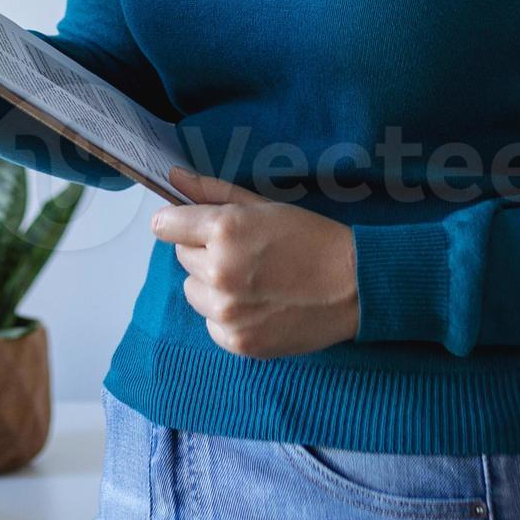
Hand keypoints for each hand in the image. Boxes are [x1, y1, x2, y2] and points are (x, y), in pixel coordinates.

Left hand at [150, 168, 359, 357]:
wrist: (354, 286)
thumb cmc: (313, 240)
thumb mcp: (265, 206)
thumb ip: (214, 192)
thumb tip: (174, 178)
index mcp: (225, 230)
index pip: (165, 225)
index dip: (178, 223)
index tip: (190, 226)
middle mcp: (220, 272)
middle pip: (182, 257)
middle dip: (205, 251)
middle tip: (244, 252)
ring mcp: (228, 311)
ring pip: (193, 291)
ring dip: (212, 285)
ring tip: (252, 280)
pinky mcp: (237, 342)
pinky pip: (211, 323)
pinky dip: (227, 316)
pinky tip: (258, 305)